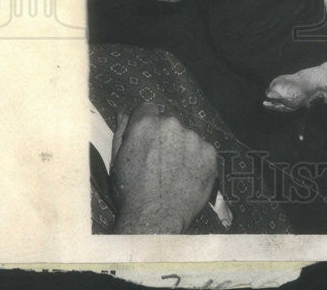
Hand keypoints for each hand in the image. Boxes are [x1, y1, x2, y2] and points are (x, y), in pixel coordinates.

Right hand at [110, 103, 217, 233]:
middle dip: (165, 136)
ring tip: (173, 173)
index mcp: (146, 124)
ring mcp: (193, 138)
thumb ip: (122, 131)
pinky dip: (197, 161)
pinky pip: (203, 150)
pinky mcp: (210, 153)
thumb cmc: (130, 191)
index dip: (146, 123)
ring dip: (182, 148)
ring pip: (187, 136)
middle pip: (169, 123)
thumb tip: (124, 112)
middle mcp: (172, 125)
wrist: (155, 218)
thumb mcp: (117, 160)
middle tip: (159, 161)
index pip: (148, 108)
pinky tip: (187, 177)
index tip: (146, 138)